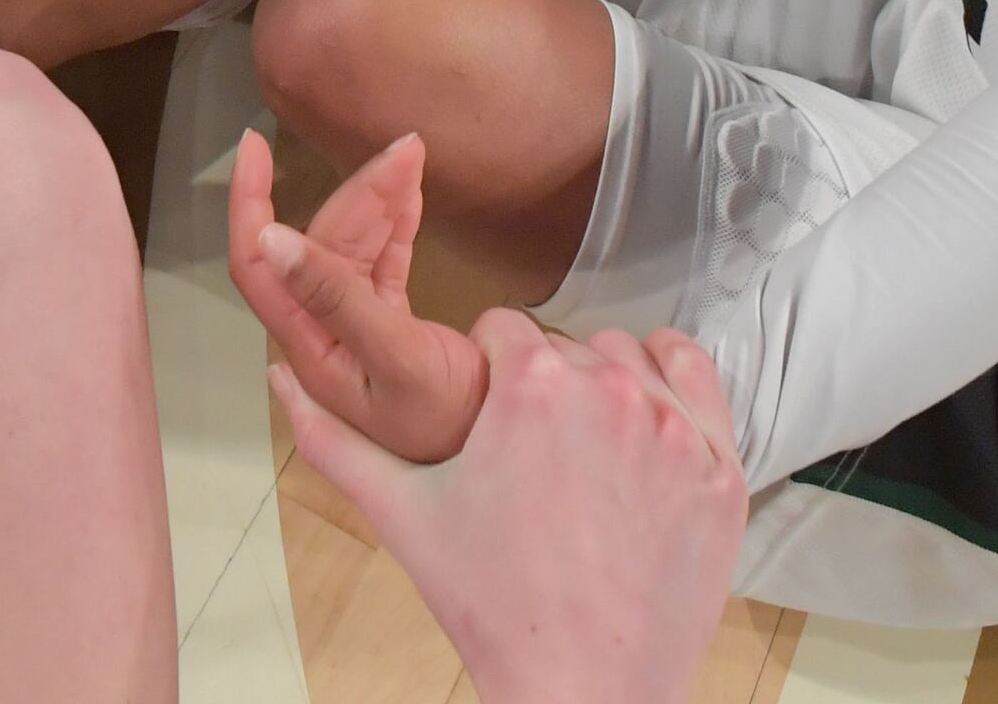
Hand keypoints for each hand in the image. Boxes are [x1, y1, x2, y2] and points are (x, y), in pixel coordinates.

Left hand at [227, 127, 483, 460]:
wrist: (508, 457)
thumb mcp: (397, 360)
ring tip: (414, 157)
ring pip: (352, 249)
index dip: (249, 203)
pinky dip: (397, 226)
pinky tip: (413, 192)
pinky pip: (382, 263)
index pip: (258, 263)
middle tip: (407, 150)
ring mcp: (357, 330)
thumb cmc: (452, 422)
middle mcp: (324, 335)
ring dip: (379, 201)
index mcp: (311, 346)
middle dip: (356, 193)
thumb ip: (337, 299)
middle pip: (320, 245)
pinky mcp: (392, 328)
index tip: (255, 144)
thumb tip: (271, 237)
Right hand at [279, 309, 745, 703]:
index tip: (490, 421)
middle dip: (547, 387)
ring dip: (608, 387)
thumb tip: (276, 379)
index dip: (487, 373)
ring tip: (586, 456)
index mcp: (529, 383)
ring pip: (631, 358)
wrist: (582, 689)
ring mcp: (674, 427)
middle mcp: (608, 387)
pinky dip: (673, 391)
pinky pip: (698, 380)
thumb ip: (333, 438)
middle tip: (534, 458)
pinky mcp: (721, 465)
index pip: (502, 330)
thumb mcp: (402, 514)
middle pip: (568, 346)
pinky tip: (645, 430)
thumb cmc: (492, 603)